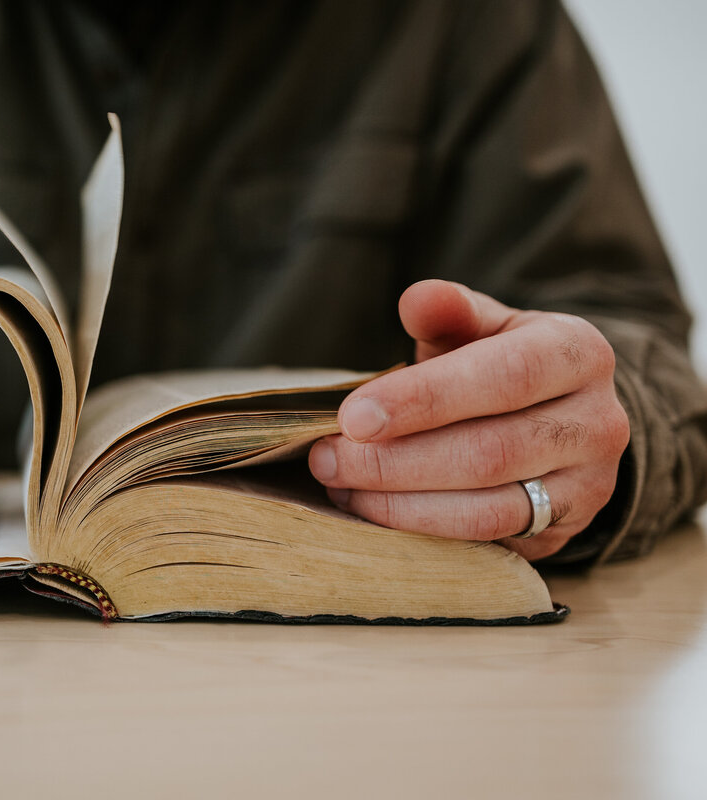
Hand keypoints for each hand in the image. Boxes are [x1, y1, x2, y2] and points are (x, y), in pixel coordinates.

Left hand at [308, 279, 629, 559]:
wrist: (559, 416)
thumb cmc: (500, 363)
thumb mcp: (481, 326)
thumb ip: (449, 312)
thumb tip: (418, 299)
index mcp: (576, 353)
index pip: (503, 377)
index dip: (424, 399)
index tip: (354, 417)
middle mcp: (595, 421)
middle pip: (488, 452)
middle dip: (394, 462)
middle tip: (327, 459)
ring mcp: (587, 486)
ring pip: (487, 509)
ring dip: (400, 505)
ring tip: (341, 487)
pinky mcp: (564, 532)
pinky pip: (485, 542)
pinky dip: (421, 532)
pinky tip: (373, 512)